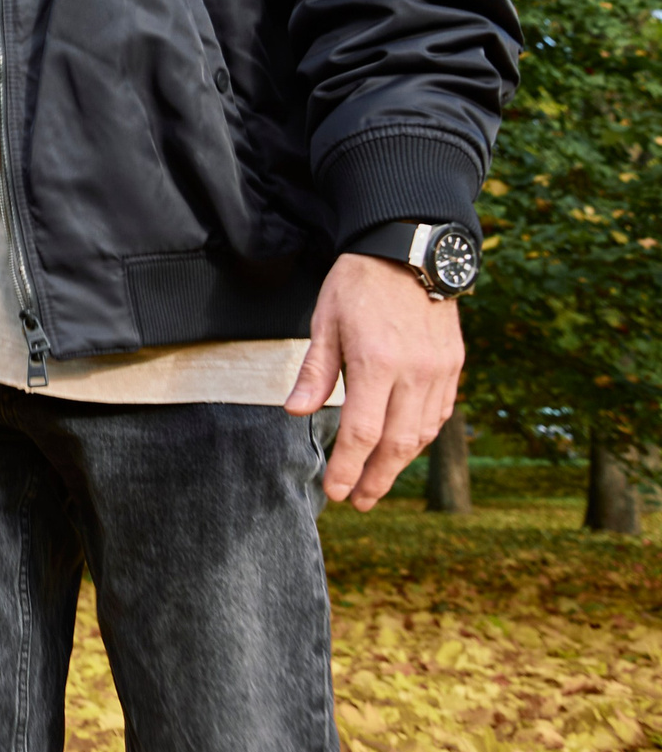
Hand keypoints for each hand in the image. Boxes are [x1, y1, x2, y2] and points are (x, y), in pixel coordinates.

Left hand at [286, 251, 464, 509]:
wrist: (410, 249)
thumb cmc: (359, 283)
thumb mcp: (325, 320)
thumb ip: (316, 371)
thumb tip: (297, 412)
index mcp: (378, 363)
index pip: (362, 432)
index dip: (349, 468)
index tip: (336, 492)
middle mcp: (415, 373)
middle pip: (397, 444)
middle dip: (376, 479)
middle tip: (358, 502)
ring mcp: (440, 371)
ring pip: (423, 433)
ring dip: (399, 464)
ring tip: (376, 482)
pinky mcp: (454, 366)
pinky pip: (440, 414)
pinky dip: (421, 437)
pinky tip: (403, 448)